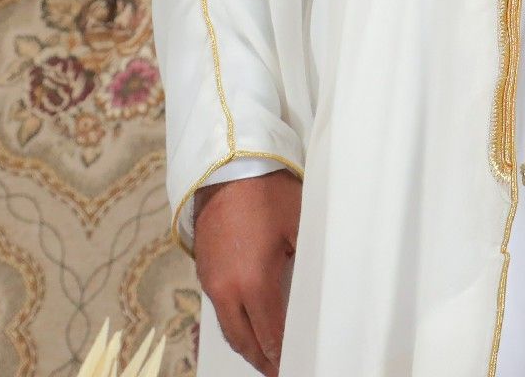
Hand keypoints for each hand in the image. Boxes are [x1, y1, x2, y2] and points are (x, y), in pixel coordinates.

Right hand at [193, 170, 301, 374]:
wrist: (226, 169)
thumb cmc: (268, 194)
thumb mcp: (299, 227)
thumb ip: (307, 264)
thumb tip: (321, 289)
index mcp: (253, 282)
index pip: (270, 334)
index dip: (282, 354)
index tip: (293, 365)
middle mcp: (227, 289)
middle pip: (244, 340)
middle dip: (262, 359)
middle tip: (279, 371)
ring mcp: (211, 282)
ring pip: (228, 328)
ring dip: (247, 344)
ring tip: (266, 356)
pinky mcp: (204, 271)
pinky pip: (219, 309)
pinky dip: (235, 324)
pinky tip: (249, 324)